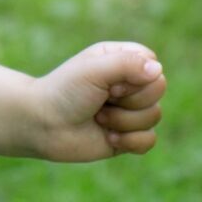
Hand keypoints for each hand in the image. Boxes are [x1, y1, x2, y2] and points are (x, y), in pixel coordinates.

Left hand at [24, 40, 164, 161]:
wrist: (44, 125)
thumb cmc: (65, 91)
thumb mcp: (94, 70)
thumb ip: (127, 65)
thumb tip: (158, 70)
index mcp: (119, 59)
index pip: (152, 62)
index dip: (137, 75)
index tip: (110, 81)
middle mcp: (127, 83)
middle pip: (157, 90)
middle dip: (129, 100)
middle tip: (103, 99)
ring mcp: (128, 110)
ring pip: (154, 115)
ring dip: (123, 121)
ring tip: (99, 118)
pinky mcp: (127, 136)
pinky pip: (149, 140)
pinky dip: (129, 141)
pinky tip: (108, 138)